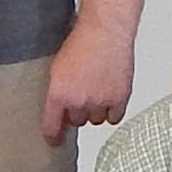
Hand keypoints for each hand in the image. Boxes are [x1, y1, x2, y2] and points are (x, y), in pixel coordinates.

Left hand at [43, 19, 135, 142]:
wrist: (105, 30)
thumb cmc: (81, 41)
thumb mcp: (57, 67)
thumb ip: (57, 91)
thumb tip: (59, 110)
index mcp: (58, 94)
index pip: (52, 127)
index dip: (53, 136)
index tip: (54, 140)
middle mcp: (78, 101)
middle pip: (77, 121)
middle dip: (78, 111)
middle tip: (82, 95)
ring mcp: (100, 102)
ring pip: (96, 120)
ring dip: (95, 110)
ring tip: (97, 89)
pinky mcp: (119, 99)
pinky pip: (114, 118)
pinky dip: (112, 110)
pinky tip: (109, 97)